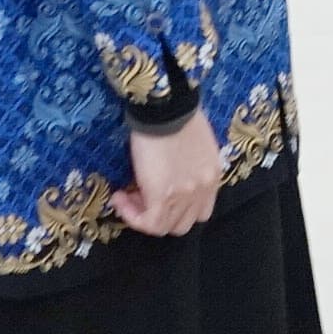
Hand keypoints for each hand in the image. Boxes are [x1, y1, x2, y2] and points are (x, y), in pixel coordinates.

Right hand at [121, 108, 222, 236]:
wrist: (165, 106)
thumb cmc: (175, 113)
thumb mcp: (194, 143)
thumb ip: (189, 164)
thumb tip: (169, 172)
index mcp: (213, 175)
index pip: (200, 210)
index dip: (177, 207)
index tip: (155, 191)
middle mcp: (204, 190)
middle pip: (184, 222)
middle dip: (161, 214)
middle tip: (140, 195)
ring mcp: (185, 196)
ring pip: (166, 227)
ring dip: (144, 215)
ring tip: (127, 195)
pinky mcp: (164, 197)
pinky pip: (149, 223)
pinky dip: (132, 216)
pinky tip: (119, 198)